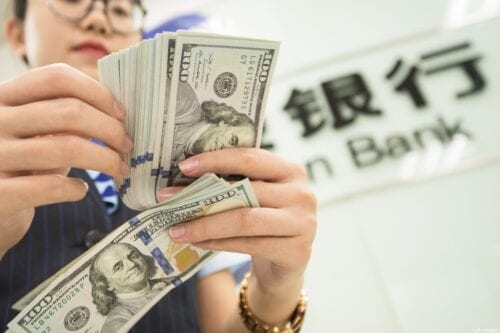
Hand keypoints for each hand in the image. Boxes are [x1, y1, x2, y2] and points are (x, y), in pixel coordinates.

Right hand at [0, 63, 131, 257]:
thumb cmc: (19, 165)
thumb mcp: (35, 132)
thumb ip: (64, 117)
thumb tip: (117, 112)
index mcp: (3, 97)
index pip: (56, 78)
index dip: (98, 93)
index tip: (121, 114)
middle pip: (69, 111)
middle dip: (111, 129)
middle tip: (127, 146)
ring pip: (67, 148)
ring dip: (105, 159)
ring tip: (119, 169)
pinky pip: (50, 186)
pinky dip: (75, 189)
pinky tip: (80, 190)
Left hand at [164, 148, 316, 320]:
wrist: (285, 265)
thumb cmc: (265, 223)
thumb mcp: (256, 199)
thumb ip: (234, 185)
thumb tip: (184, 180)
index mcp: (292, 171)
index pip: (251, 158)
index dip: (216, 160)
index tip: (183, 166)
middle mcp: (302, 194)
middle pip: (246, 190)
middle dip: (203, 196)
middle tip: (169, 200)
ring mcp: (303, 224)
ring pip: (244, 219)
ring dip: (205, 224)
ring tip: (176, 228)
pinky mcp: (297, 252)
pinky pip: (248, 245)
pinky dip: (217, 243)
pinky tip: (196, 242)